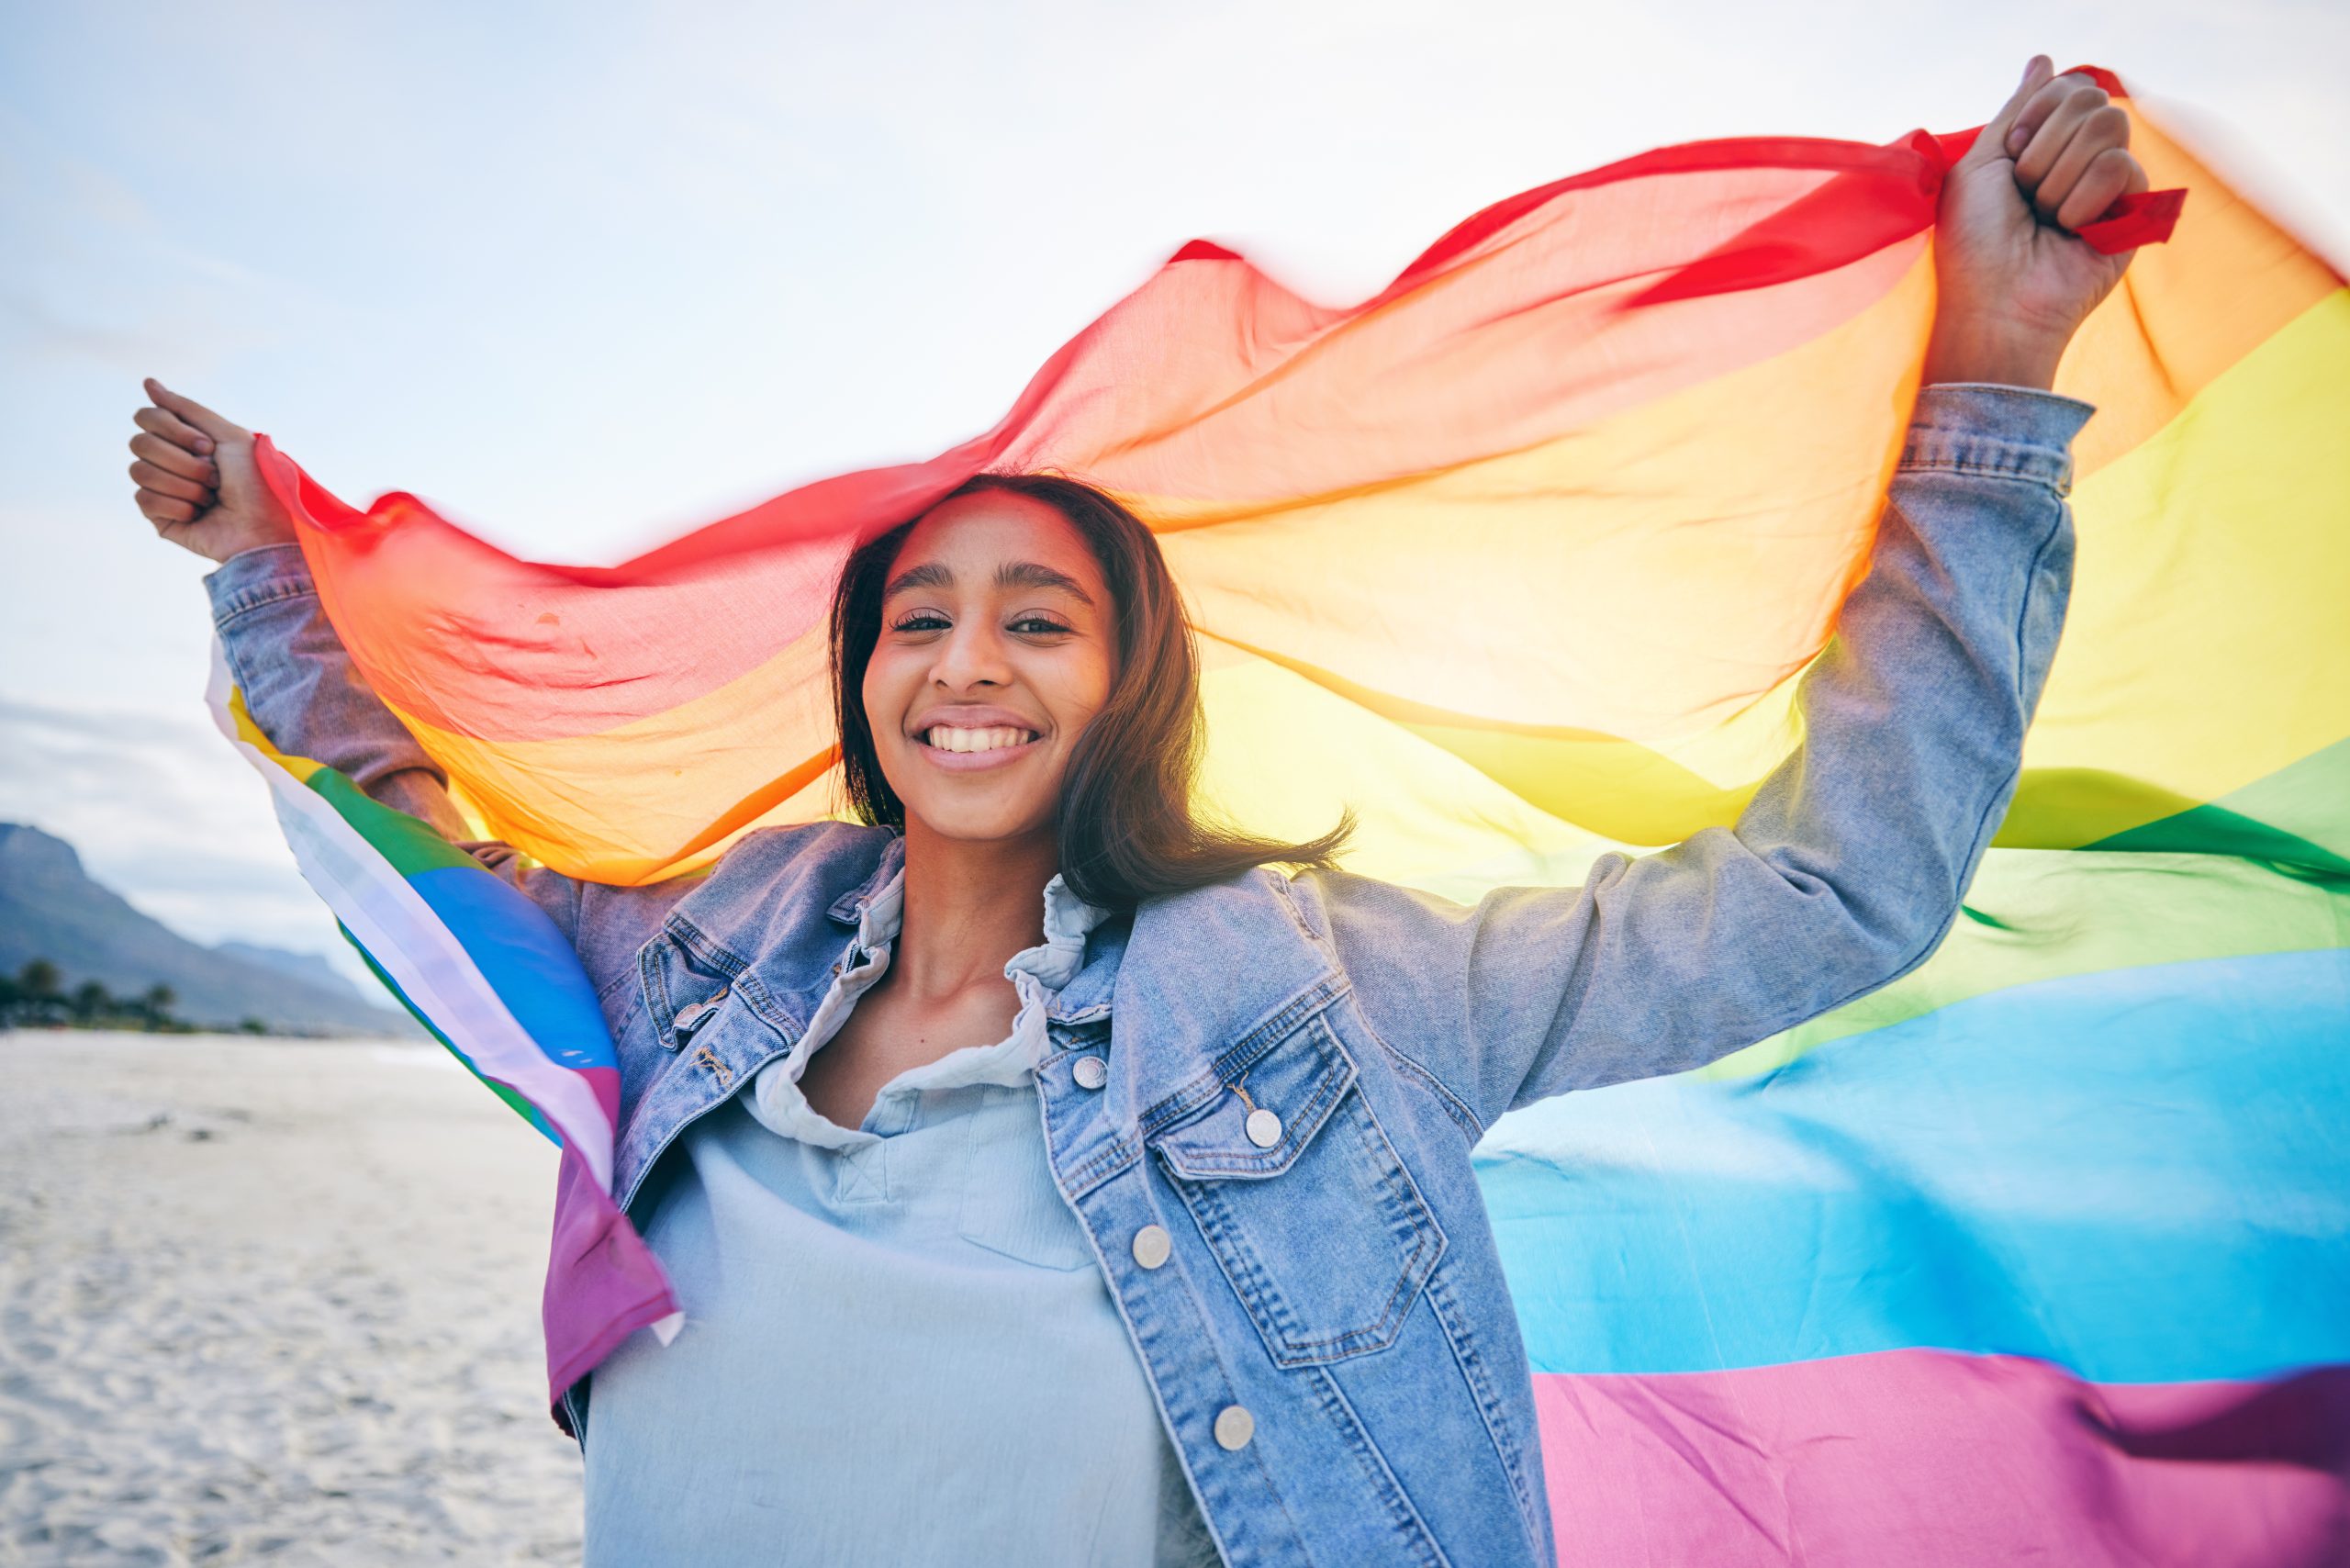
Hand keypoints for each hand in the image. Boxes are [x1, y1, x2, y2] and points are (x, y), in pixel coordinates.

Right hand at [130, 377, 297, 562]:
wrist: (265, 527)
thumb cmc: (256, 482)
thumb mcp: (229, 435)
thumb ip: (187, 408)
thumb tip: (148, 382)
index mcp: (184, 440)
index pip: (147, 418)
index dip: (174, 430)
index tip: (208, 447)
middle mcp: (169, 461)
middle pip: (139, 443)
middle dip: (183, 461)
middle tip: (215, 476)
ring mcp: (162, 488)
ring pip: (139, 471)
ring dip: (184, 484)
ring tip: (211, 497)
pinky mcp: (159, 517)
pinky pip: (144, 499)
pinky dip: (177, 505)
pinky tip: (199, 514)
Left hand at [1922, 55, 2151, 388]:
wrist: (1996, 303)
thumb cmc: (1975, 243)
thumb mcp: (1981, 163)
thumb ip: (2017, 109)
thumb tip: (2043, 60)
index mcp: (2045, 146)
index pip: (2068, 86)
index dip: (2035, 113)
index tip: (2009, 156)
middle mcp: (2080, 160)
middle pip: (2090, 97)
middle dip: (2044, 145)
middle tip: (2025, 193)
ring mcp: (2111, 184)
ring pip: (2109, 125)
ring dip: (2060, 174)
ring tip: (2046, 217)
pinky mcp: (2136, 211)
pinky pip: (2123, 166)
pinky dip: (2084, 198)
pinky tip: (2072, 231)